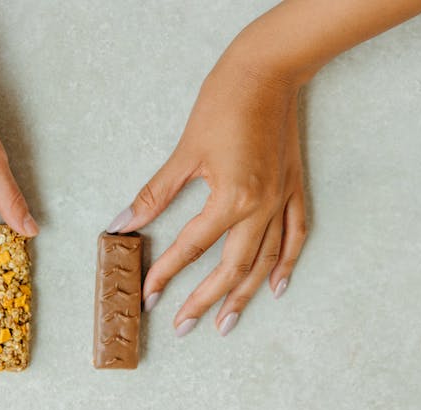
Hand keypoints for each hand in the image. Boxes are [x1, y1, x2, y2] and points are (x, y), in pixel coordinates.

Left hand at [108, 60, 306, 336]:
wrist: (267, 71)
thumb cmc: (223, 104)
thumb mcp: (185, 151)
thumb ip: (155, 194)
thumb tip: (124, 222)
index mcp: (232, 198)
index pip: (192, 247)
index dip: (166, 273)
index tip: (148, 295)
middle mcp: (261, 206)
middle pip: (231, 267)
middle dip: (205, 300)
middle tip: (183, 326)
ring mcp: (282, 199)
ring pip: (264, 260)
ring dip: (244, 295)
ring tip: (225, 323)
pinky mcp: (293, 188)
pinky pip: (295, 235)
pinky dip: (287, 263)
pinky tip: (276, 287)